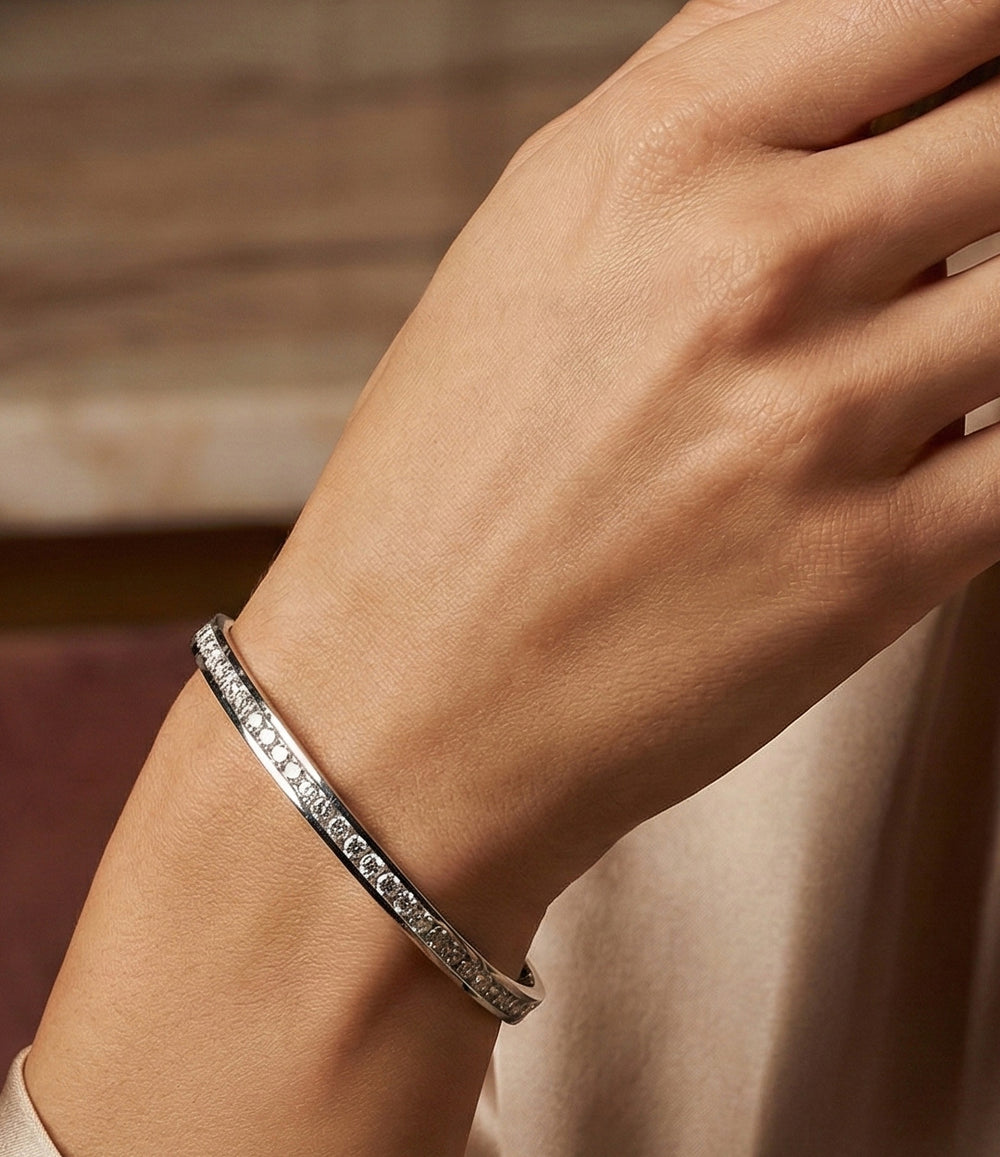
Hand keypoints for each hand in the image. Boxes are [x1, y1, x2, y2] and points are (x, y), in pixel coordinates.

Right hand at [237, 0, 999, 934]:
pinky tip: (925, 448)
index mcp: (651, 156)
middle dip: (992, 171)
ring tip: (901, 359)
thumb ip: (706, 132)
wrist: (406, 702)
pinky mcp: (876, 565)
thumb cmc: (446, 486)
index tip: (970, 84)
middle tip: (945, 229)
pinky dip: (996, 438)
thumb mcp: (535, 250)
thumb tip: (866, 66)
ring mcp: (823, 417)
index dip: (974, 38)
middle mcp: (751, 265)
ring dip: (987, 320)